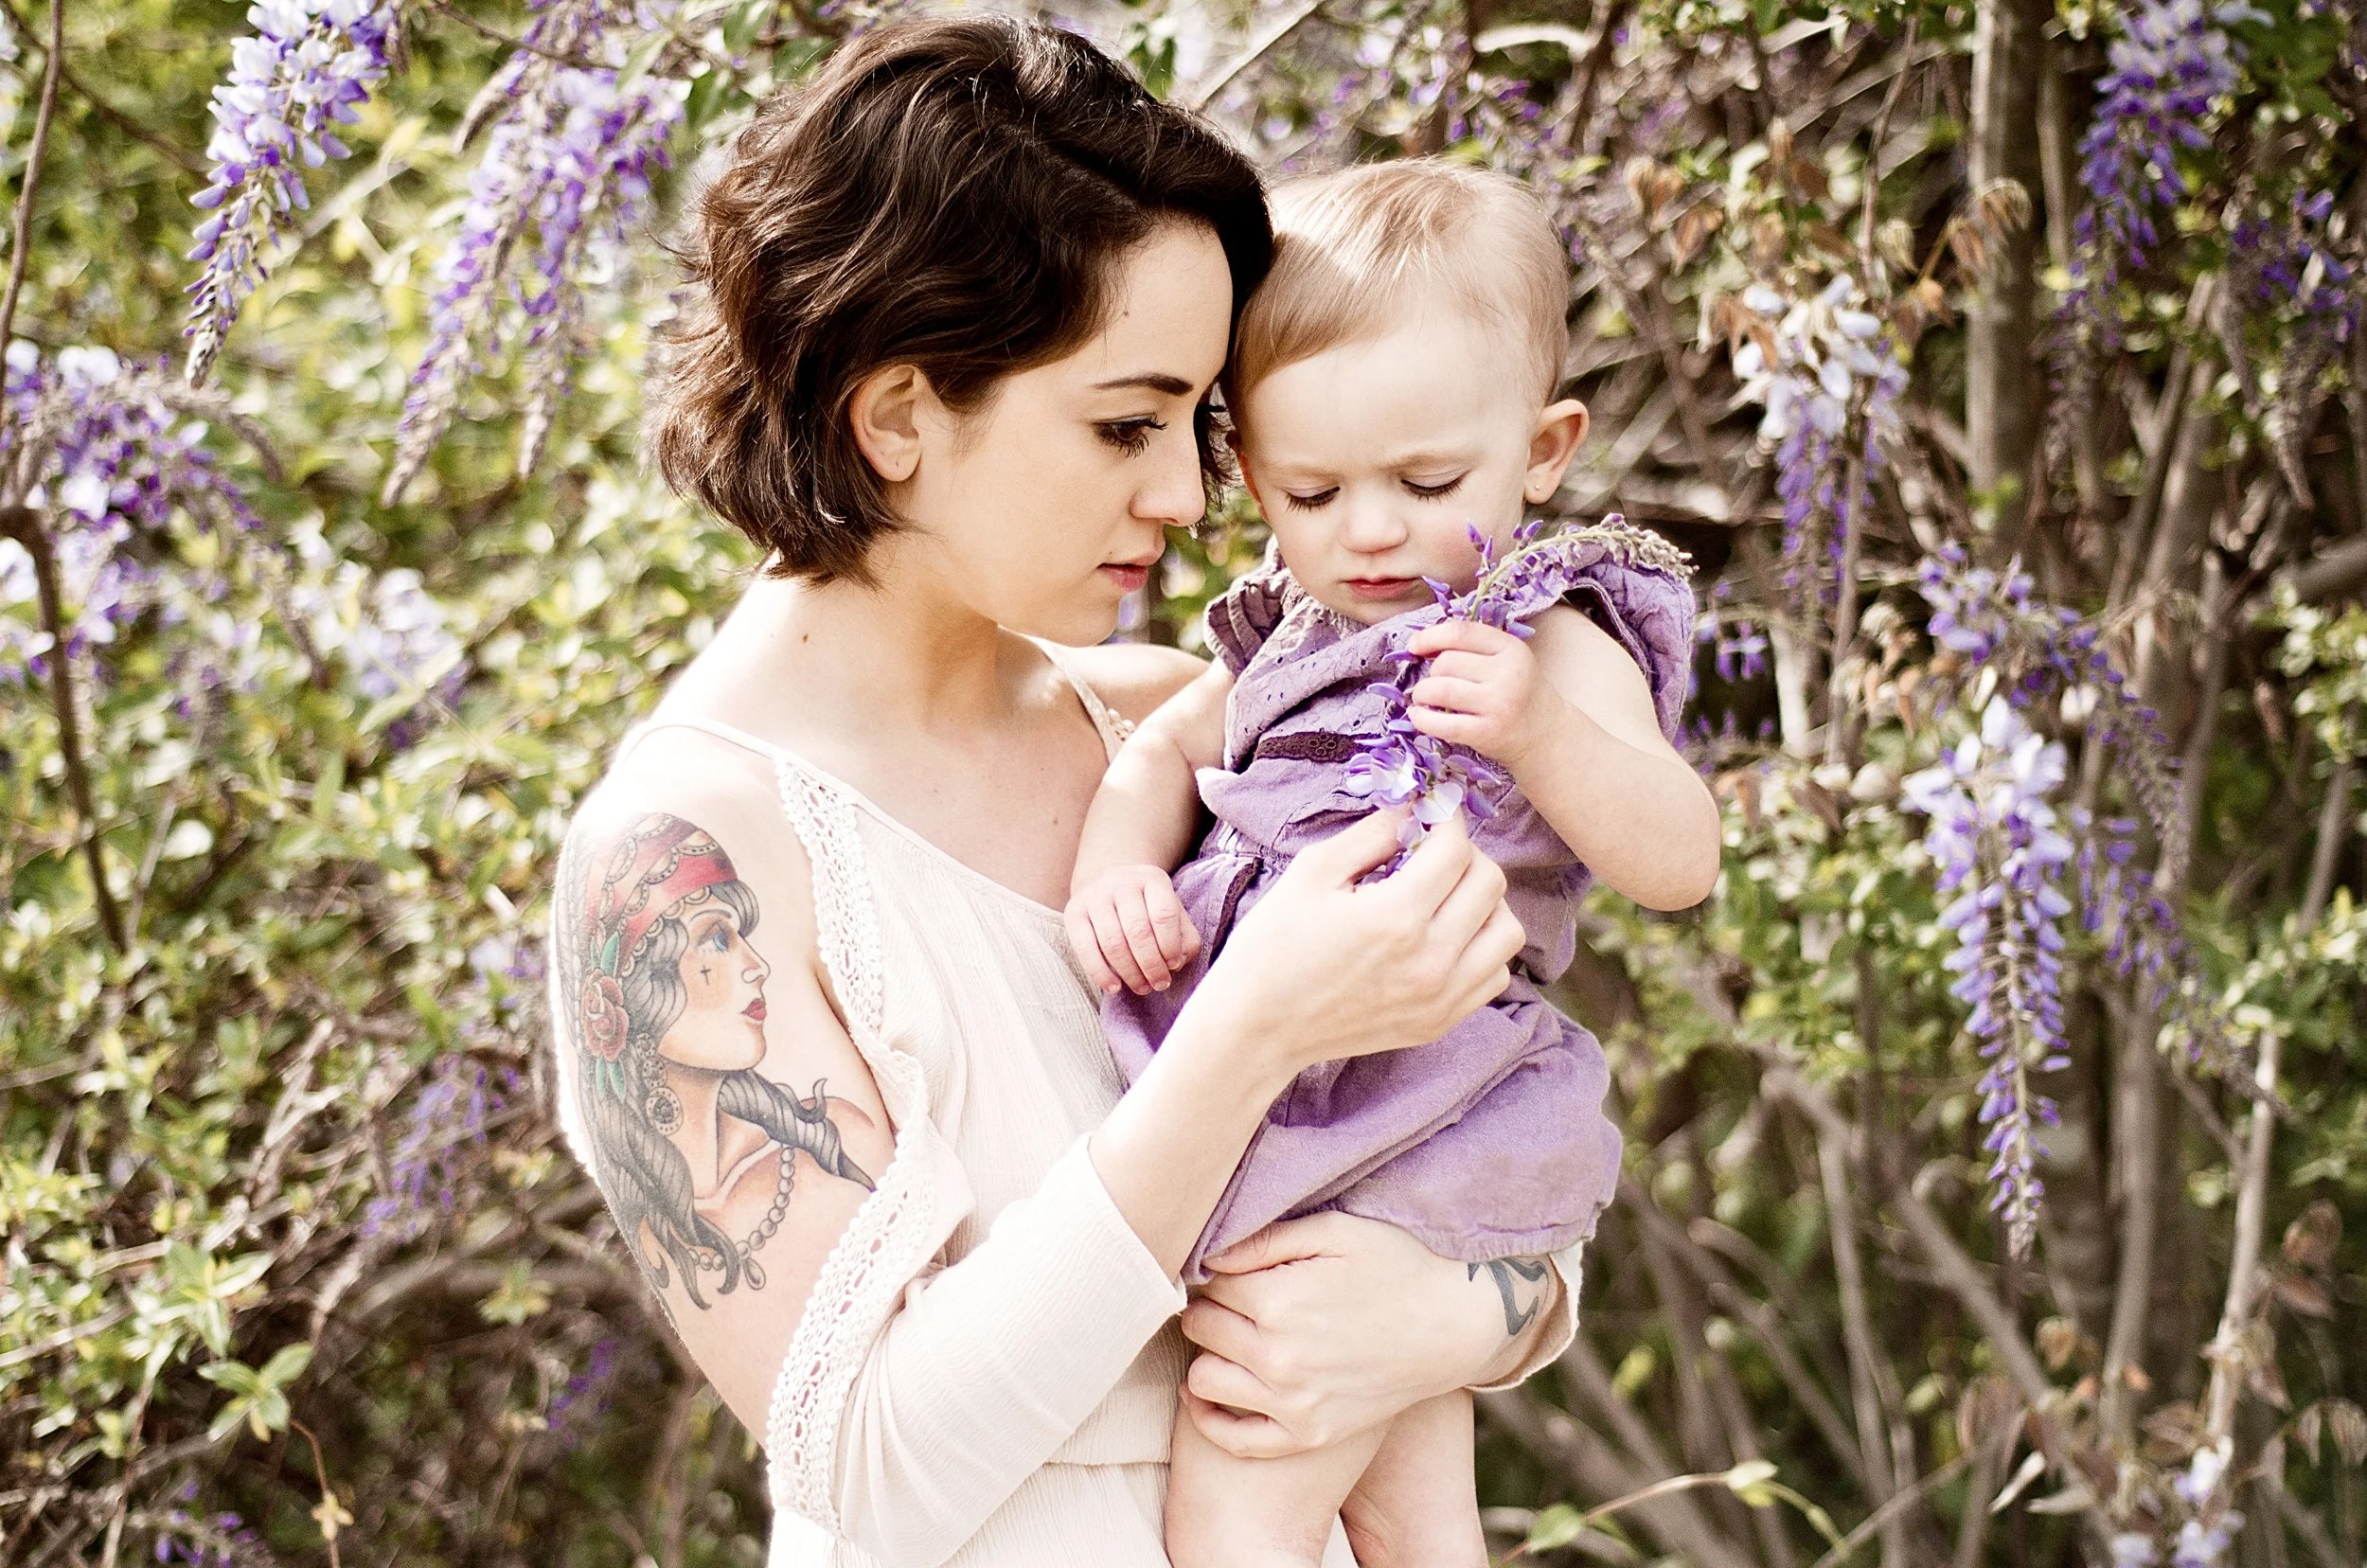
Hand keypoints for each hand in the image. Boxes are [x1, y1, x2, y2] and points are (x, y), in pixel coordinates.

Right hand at [1064, 865, 1200, 996]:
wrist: (1108, 882)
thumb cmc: (1147, 906)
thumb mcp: (1172, 912)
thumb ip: (1185, 937)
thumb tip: (1177, 963)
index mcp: (1152, 879)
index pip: (1164, 915)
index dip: (1171, 946)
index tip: (1174, 965)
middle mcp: (1121, 882)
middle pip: (1138, 931)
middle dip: (1151, 965)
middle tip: (1159, 984)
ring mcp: (1094, 896)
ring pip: (1113, 942)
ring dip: (1130, 973)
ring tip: (1142, 988)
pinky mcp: (1073, 912)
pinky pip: (1085, 948)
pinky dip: (1100, 973)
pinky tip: (1115, 988)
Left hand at [1174, 1212, 1557, 1456]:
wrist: (1456, 1325)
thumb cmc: (1399, 1264)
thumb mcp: (1337, 1230)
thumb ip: (1266, 1238)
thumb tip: (1206, 1252)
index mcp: (1280, 1300)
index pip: (1207, 1283)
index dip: (1215, 1269)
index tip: (1232, 1266)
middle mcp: (1279, 1356)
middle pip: (1199, 1328)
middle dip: (1208, 1307)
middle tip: (1232, 1297)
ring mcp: (1293, 1403)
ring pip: (1203, 1379)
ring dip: (1207, 1353)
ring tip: (1230, 1336)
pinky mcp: (1309, 1435)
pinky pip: (1235, 1438)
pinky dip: (1210, 1416)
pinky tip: (1210, 1390)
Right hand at [1181, 808, 1522, 1082]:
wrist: (1258, 1027)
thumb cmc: (1274, 945)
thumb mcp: (1313, 871)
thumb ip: (1373, 833)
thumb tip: (1416, 809)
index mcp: (1396, 917)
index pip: (1456, 849)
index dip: (1447, 818)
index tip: (1432, 811)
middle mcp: (1430, 961)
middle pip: (1491, 884)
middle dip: (1465, 855)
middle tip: (1432, 852)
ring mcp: (1441, 998)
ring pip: (1507, 931)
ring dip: (1483, 903)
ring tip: (1444, 897)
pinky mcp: (1441, 1022)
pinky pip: (1495, 974)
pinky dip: (1481, 948)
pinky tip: (1444, 937)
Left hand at [1405, 618, 1565, 767]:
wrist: (1546, 736)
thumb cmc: (1518, 694)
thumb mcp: (1508, 661)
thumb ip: (1474, 648)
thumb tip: (1421, 645)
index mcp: (1511, 648)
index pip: (1460, 632)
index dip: (1430, 637)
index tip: (1415, 647)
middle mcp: (1508, 674)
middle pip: (1446, 662)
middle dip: (1431, 673)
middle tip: (1435, 685)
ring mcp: (1498, 704)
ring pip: (1440, 689)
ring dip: (1422, 694)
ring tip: (1423, 699)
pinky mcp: (1487, 732)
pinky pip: (1442, 723)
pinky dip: (1422, 719)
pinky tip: (1419, 716)